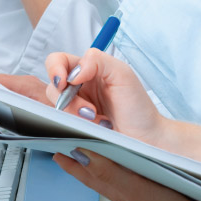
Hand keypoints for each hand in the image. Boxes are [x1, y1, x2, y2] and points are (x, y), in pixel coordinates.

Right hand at [45, 49, 166, 145]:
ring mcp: (75, 108)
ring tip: (97, 122)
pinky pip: (61, 125)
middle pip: (54, 87)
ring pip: (56, 108)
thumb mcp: (122, 74)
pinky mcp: (74, 127)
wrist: (146, 139)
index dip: (55, 69)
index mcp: (88, 70)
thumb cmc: (138, 106)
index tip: (64, 83)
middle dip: (69, 101)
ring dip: (74, 116)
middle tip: (89, 111)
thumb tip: (73, 73)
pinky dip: (75, 127)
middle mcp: (79, 88)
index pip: (59, 61)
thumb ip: (97, 61)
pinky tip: (95, 129)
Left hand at [54, 149, 200, 200]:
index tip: (57, 149)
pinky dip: (122, 170)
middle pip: (97, 177)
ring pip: (113, 179)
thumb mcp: (136, 187)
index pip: (88, 175)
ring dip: (100, 166)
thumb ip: (108, 170)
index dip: (72, 163)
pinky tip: (128, 166)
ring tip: (92, 153)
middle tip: (67, 148)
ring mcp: (141, 197)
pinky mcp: (155, 196)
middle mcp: (126, 196)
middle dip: (81, 163)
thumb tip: (81, 154)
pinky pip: (130, 180)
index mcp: (118, 192)